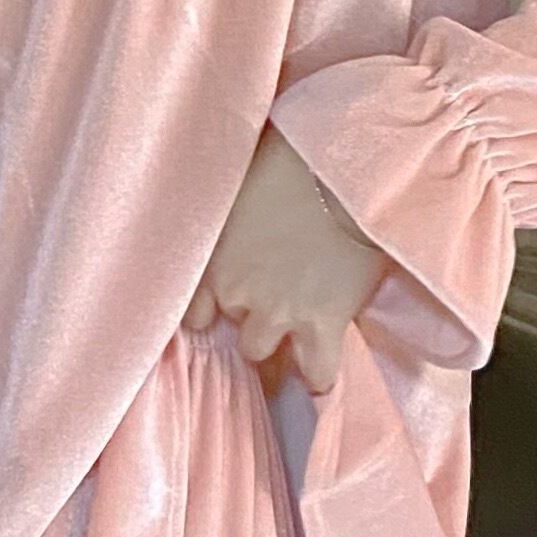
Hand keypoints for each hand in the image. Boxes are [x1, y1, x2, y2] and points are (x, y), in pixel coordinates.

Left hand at [184, 125, 390, 397]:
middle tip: (270, 297)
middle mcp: (238, 294)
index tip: (225, 303)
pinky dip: (318, 374)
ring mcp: (280, 314)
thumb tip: (218, 213)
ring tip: (293, 324)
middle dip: (248, 316)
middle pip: (231, 328)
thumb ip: (223, 220)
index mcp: (213, 261)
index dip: (211, 308)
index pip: (192, 314)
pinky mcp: (324, 325)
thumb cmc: (289, 161)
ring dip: (275, 340)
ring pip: (260, 352)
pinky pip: (317, 374)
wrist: (344, 168)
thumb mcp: (236, 186)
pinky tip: (319, 366)